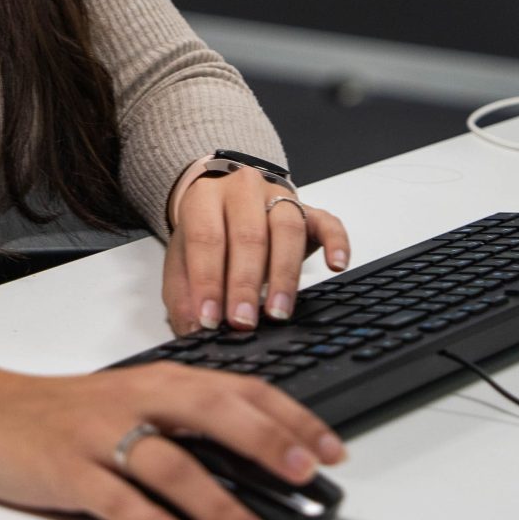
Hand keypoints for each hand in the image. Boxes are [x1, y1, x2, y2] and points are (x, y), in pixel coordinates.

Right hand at [0, 360, 345, 519]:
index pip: (240, 391)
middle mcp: (136, 400)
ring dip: (219, 504)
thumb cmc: (63, 412)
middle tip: (309, 475)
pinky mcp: (67, 470)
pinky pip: (117, 500)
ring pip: (172, 465)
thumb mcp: (132, 403)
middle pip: (215, 415)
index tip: (333, 446)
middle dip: (269, 445)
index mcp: (160, 381)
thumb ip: (188, 423)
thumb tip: (260, 459)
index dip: (291, 417)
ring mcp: (100, 435)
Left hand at [165, 167, 350, 334]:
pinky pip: (328, 223)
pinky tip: (336, 265)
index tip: (209, 318)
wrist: (226, 203)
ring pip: (287, 229)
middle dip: (245, 283)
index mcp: (205, 198)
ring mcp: (280, 197)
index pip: (206, 239)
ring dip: (283, 274)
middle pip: (248, 235)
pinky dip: (336, 243)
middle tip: (243, 321)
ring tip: (278, 311)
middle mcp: (243, 190)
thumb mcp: (182, 260)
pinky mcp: (310, 210)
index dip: (208, 281)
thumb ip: (184, 294)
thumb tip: (191, 329)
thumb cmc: (206, 236)